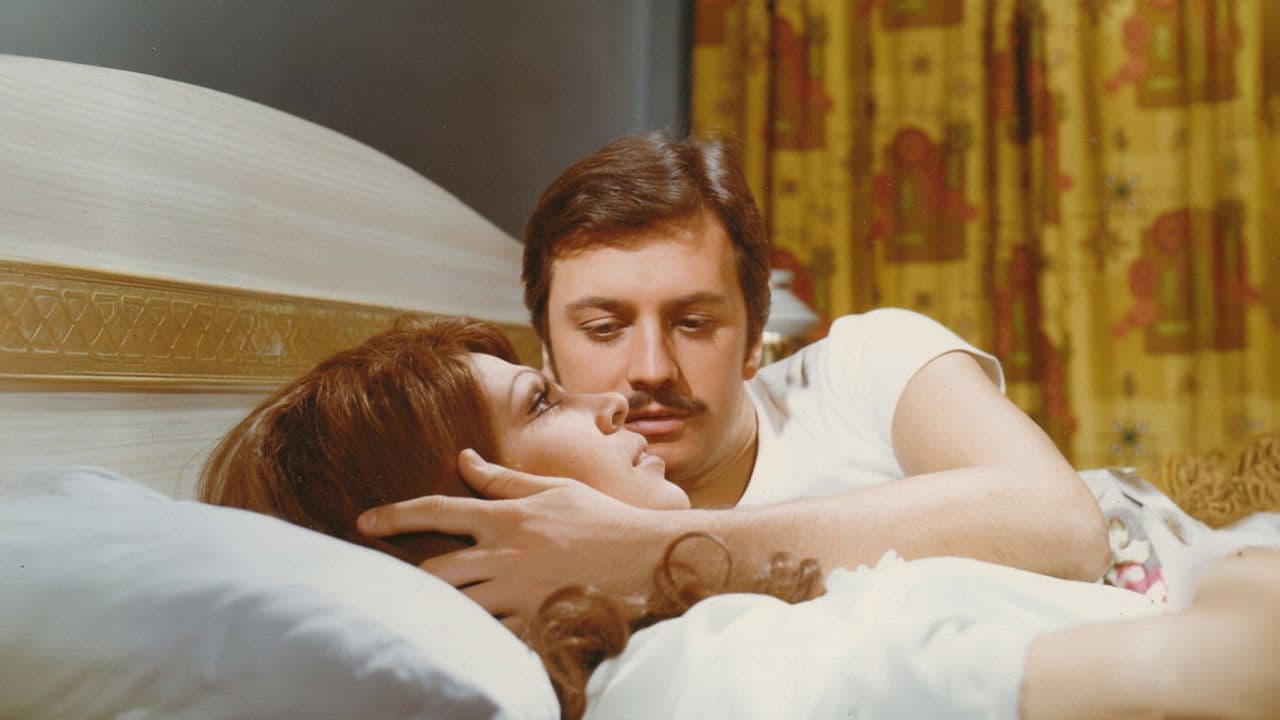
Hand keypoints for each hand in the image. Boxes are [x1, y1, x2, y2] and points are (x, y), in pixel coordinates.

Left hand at [358, 449, 667, 630]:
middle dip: (409, 578)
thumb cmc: (602, 519)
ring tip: (420, 615)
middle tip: (388, 584)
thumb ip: (503, 479)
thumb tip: (464, 458)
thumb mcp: (552, 489)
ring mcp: (517, 592)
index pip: (437, 510)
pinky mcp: (533, 623)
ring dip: (437, 609)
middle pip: (434, 569)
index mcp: (506, 516)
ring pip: (455, 606)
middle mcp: (504, 554)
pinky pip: (489, 637)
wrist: (647, 558)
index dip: (395, 514)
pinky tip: (464, 641)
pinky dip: (474, 638)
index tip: (364, 521)